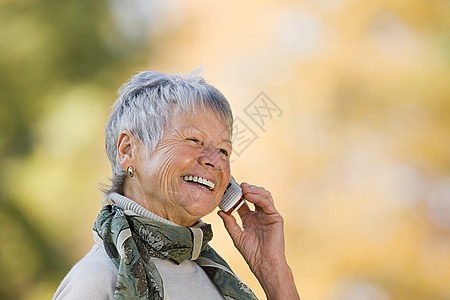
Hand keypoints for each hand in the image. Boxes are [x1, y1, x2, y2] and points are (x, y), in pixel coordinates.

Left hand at [218, 182, 299, 299]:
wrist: (264, 264)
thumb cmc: (252, 253)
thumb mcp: (237, 236)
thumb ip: (229, 223)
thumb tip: (220, 211)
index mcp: (250, 218)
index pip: (242, 201)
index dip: (235, 192)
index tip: (227, 185)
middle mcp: (259, 214)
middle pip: (254, 194)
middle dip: (244, 187)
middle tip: (234, 183)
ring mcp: (268, 215)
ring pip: (263, 195)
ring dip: (253, 189)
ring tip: (243, 188)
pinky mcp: (275, 217)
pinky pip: (267, 203)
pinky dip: (258, 197)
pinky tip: (249, 195)